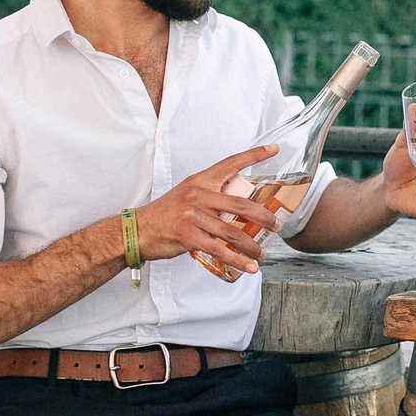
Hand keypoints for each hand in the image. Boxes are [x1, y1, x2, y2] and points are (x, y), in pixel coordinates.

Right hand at [130, 145, 283, 275]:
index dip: (254, 155)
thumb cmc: (165, 215)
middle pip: (241, 204)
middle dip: (264, 217)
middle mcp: (198, 195)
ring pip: (233, 232)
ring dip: (252, 245)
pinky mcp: (188, 236)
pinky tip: (250, 266)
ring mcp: (193, 216)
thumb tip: (237, 208)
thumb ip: (211, 197)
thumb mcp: (187, 196)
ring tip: (263, 253)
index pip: (231, 163)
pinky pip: (220, 250)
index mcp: (200, 181)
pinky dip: (238, 260)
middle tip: (277, 225)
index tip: (274, 149)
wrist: (138, 230)